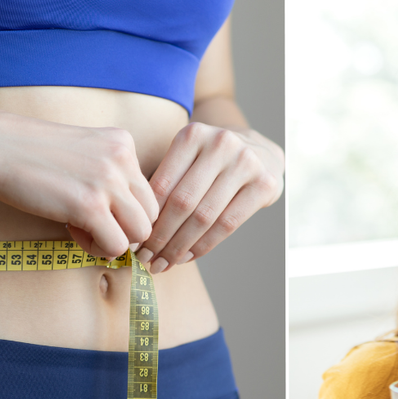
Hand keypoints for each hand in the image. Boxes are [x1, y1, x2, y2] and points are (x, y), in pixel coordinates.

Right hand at [0, 103, 157, 258]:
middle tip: (90, 223)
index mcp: (123, 143)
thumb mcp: (83, 152)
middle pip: (152, 214)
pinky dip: (97, 248)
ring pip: (141, 232)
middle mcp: (123, 159)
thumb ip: (109, 175)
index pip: (148, 192)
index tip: (94, 207)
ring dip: (114, 240)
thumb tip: (126, 220)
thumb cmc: (30, 153)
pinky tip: (72, 232)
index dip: (124, 210)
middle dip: (124, 227)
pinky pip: (117, 246)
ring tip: (82, 229)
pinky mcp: (89, 206)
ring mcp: (108, 182)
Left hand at [135, 122, 283, 273]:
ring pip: (205, 216)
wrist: (260, 153)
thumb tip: (133, 227)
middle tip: (145, 258)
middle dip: (161, 237)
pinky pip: (228, 224)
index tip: (134, 241)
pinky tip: (188, 256)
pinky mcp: (264, 184)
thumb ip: (165, 183)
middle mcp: (220, 144)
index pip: (163, 184)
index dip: (146, 218)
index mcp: (193, 135)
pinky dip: (204, 245)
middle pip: (183, 202)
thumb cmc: (211, 162)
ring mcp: (245, 163)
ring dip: (180, 246)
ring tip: (164, 262)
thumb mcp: (187, 158)